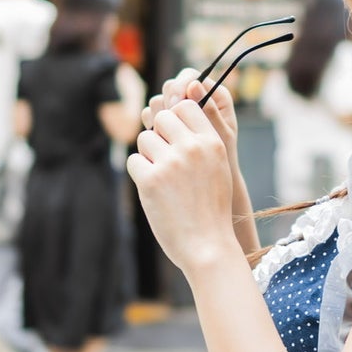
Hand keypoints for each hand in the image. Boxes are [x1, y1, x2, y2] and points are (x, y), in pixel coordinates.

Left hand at [128, 97, 235, 273]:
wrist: (208, 245)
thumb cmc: (211, 209)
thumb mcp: (218, 168)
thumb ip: (200, 142)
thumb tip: (172, 116)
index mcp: (212, 142)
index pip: (185, 106)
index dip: (175, 118)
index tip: (174, 135)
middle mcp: (192, 148)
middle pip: (161, 118)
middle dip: (159, 135)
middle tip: (165, 158)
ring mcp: (171, 163)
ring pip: (144, 139)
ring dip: (148, 155)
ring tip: (163, 179)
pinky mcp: (151, 180)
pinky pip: (134, 161)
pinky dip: (140, 174)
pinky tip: (154, 190)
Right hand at [145, 68, 238, 165]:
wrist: (212, 181)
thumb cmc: (224, 159)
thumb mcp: (220, 135)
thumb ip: (209, 110)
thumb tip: (194, 85)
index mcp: (214, 95)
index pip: (190, 77)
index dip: (179, 86)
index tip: (175, 104)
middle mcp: (195, 99)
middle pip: (170, 87)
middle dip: (166, 103)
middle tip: (168, 121)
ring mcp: (178, 111)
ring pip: (158, 101)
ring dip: (158, 115)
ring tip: (165, 134)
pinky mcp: (167, 124)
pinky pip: (151, 116)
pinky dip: (152, 124)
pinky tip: (159, 138)